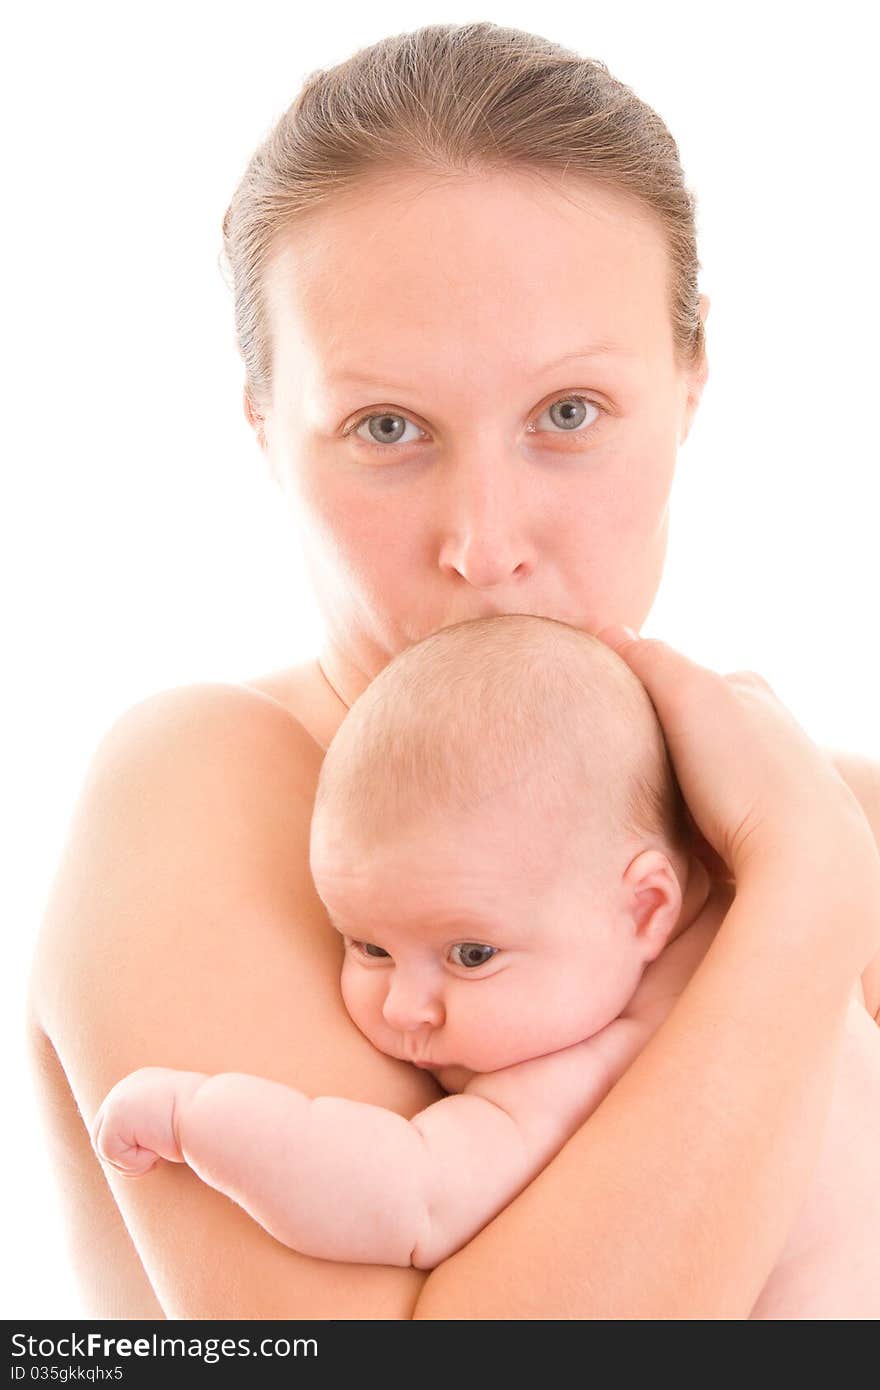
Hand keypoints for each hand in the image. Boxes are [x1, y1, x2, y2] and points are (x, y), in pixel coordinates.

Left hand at [91, 1066, 207, 1175]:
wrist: (212, 1115)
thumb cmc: (202, 1123)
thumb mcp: (173, 1121)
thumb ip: (151, 1125)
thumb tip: (137, 1146)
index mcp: (141, 1084)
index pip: (119, 1126)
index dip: (134, 1148)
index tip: (160, 1149)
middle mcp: (125, 1087)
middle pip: (105, 1138)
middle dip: (128, 1157)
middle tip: (157, 1156)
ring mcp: (117, 1099)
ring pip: (105, 1149)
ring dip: (133, 1160)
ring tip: (160, 1148)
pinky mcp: (113, 1117)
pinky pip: (111, 1154)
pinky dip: (135, 1161)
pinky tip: (157, 1146)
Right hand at [594, 627, 877, 883]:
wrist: (803, 860)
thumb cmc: (746, 774)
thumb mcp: (688, 695)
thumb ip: (650, 659)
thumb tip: (611, 632)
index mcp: (752, 692)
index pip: (681, 681)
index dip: (641, 701)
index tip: (616, 725)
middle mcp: (770, 733)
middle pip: (693, 733)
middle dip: (662, 749)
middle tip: (628, 772)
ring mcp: (772, 784)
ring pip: (703, 779)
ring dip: (677, 792)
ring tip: (652, 811)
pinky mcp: (765, 833)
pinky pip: (713, 823)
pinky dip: (694, 828)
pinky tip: (682, 843)